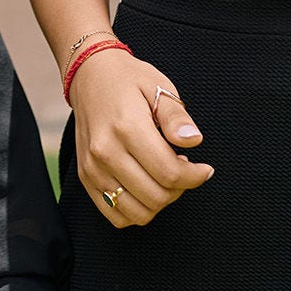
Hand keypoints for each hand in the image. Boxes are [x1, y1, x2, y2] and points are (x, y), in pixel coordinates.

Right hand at [69, 48, 212, 226]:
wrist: (88, 74)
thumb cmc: (128, 79)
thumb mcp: (157, 86)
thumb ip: (175, 116)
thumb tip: (194, 140)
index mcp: (127, 127)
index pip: (169, 173)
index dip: (195, 177)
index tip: (205, 169)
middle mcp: (105, 152)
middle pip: (156, 196)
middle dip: (180, 189)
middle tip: (183, 167)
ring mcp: (92, 168)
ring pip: (138, 213)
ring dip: (160, 201)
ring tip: (163, 176)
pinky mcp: (85, 178)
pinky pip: (116, 216)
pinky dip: (137, 211)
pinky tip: (145, 186)